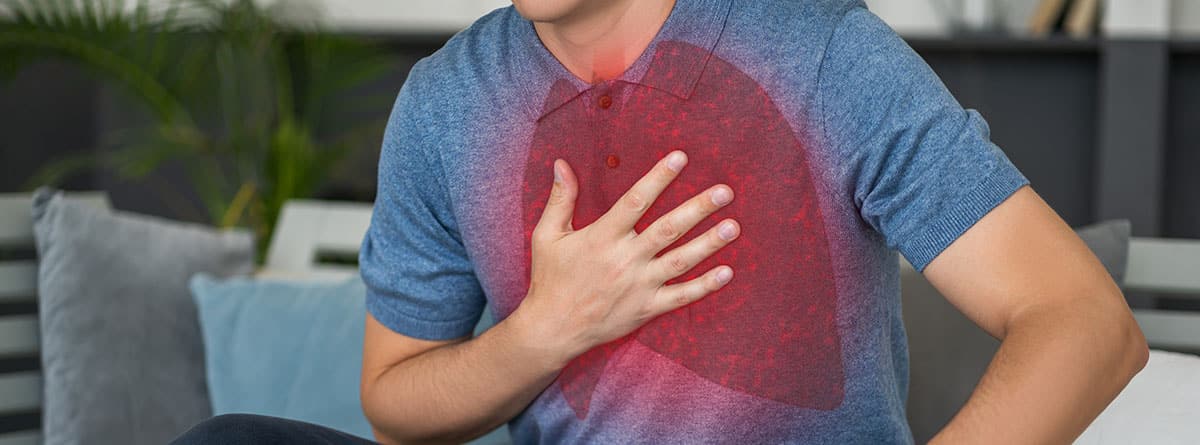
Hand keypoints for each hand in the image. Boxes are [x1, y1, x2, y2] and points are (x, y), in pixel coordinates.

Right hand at [513, 151, 738, 367]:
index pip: (636, 201)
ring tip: (733, 226)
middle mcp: (625, 259)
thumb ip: (560, 199)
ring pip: (681, 261)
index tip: (680, 158)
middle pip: (668, 229)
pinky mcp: (646, 309)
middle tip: (724, 192)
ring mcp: (639, 285)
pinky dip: (705, 286)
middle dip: (698, 209)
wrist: (553, 329)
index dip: (659, 178)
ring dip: (709, 243)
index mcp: (602, 237)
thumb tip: (562, 164)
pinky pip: (681, 296)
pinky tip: (727, 272)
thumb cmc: (551, 279)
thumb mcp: (547, 236)